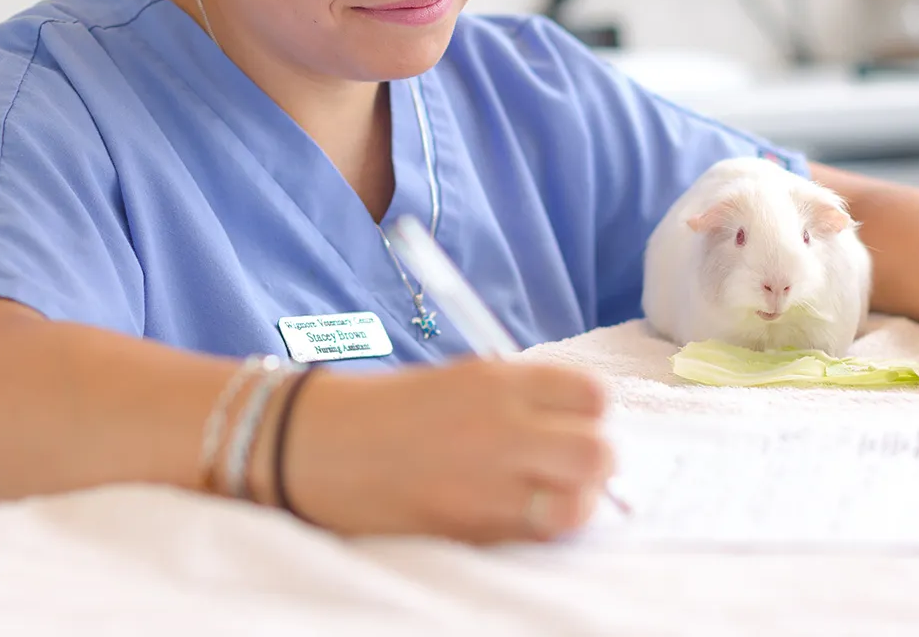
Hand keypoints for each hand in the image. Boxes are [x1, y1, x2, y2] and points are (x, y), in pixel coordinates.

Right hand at [280, 358, 612, 543]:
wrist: (320, 447)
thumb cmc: (390, 411)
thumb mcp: (462, 381)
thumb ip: (521, 400)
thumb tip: (581, 428)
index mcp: (497, 381)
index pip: (592, 395)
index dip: (593, 414)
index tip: (579, 423)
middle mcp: (500, 428)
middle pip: (597, 452)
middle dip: (598, 463)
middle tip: (576, 469)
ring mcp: (488, 483)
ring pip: (578, 504)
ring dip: (576, 503)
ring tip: (550, 498)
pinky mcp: (472, 528)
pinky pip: (536, 536)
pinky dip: (539, 530)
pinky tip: (516, 516)